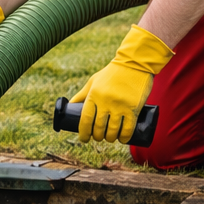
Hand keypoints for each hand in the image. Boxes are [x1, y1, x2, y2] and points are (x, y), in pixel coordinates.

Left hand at [71, 25, 173, 141]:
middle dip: (97, 137)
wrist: (134, 64)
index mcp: (93, 95)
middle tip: (98, 138)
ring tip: (109, 139)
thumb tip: (70, 105)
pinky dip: (124, 137)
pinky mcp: (133, 108)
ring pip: (113, 130)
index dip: (83, 132)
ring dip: (110, 138)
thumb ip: (82, 94)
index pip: (85, 119)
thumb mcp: (93, 82)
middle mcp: (105, 102)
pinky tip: (122, 139)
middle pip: (98, 127)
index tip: (84, 139)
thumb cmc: (111, 74)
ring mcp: (119, 106)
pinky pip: (128, 128)